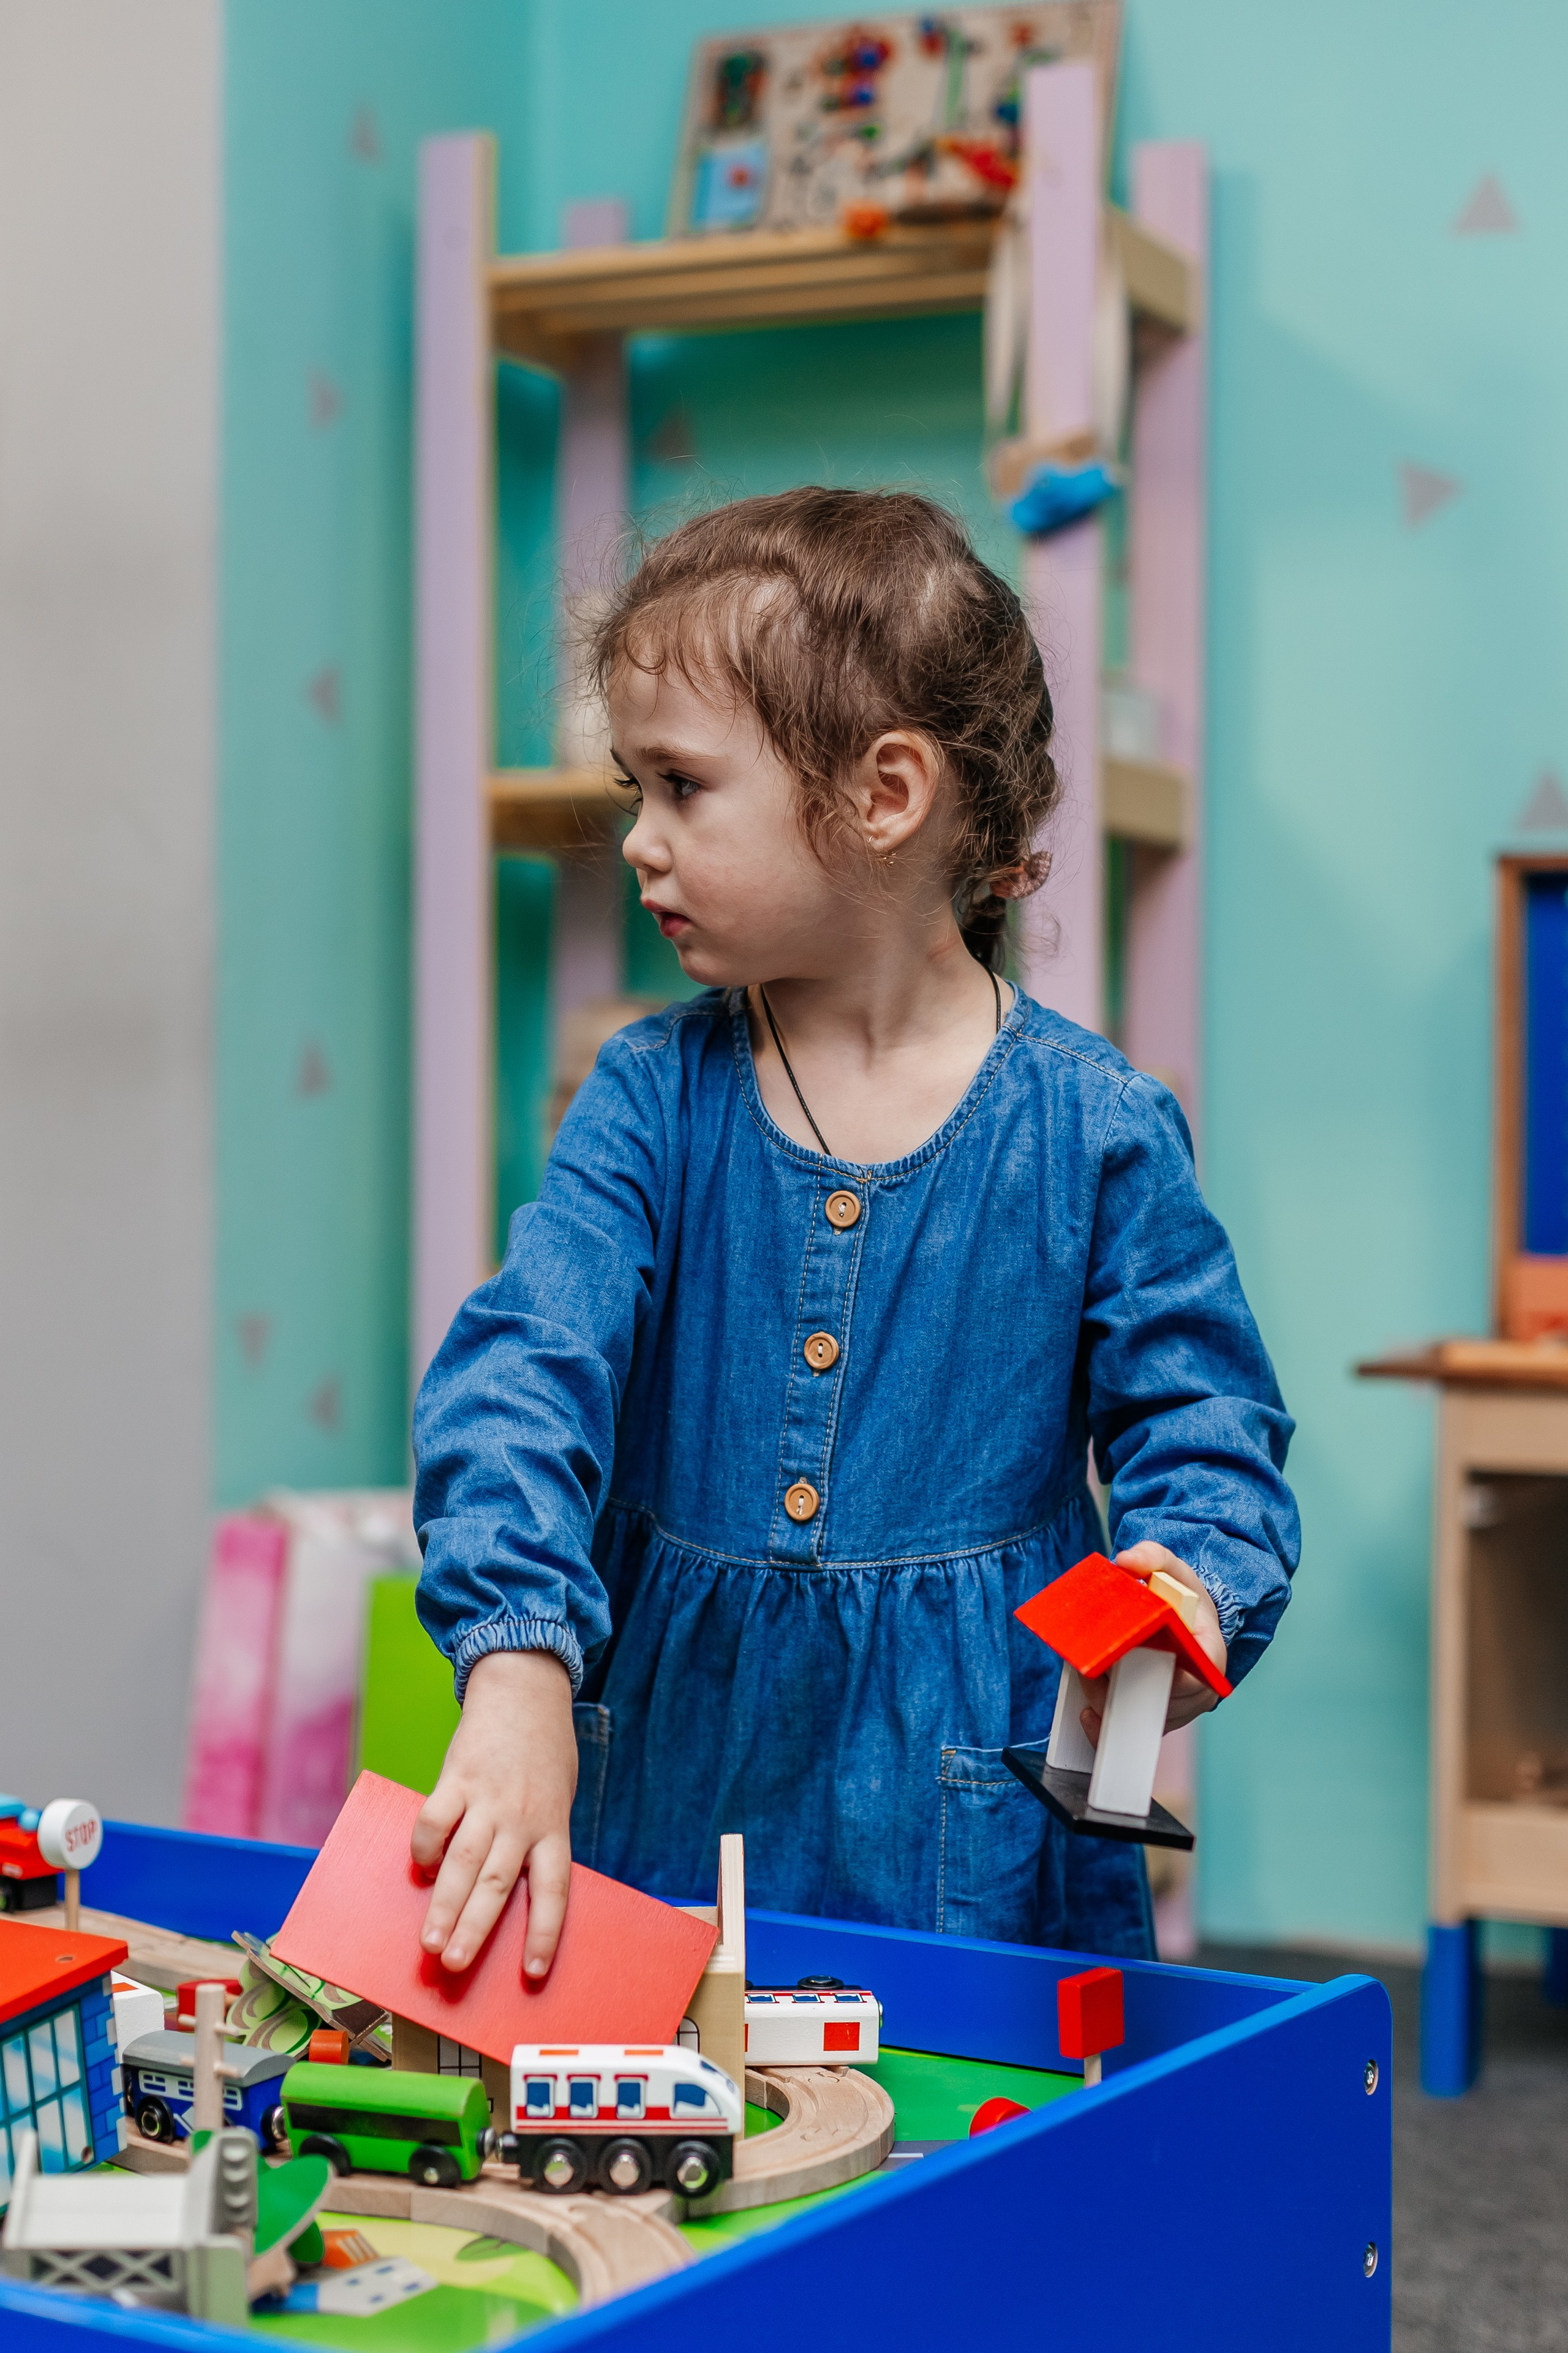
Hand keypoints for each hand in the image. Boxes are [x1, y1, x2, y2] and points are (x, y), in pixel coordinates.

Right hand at [410, 1650, 576, 1977]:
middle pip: (498, 1883)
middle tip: (455, 1965)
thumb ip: (535, 1841)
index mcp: (553, 1828)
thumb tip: (502, 1894)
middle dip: (475, 1928)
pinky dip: (423, 1848)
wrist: (525, 1686)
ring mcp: (489, 1798)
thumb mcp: (556, 1798)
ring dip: (444, 1904)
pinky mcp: (457, 1777)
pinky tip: (419, 1868)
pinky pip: (435, 1820)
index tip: (532, 1973)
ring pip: (463, 1860)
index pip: (553, 1891)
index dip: (543, 1933)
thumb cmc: (543, 1752)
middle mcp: (523, 1818)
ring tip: (428, 1941)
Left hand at [1078, 1543, 1227, 1749]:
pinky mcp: (1159, 1719)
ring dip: (1108, 1704)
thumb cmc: (1184, 1597)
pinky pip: (1132, 1731)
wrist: (1188, 1620)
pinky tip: (1087, 1713)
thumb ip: (1151, 1558)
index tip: (1117, 1663)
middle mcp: (1200, 1693)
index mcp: (1210, 1658)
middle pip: (1155, 1706)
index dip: (1149, 1675)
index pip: (1186, 1682)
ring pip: (1139, 1722)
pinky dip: (1108, 1723)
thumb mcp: (1172, 1569)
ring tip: (1086, 1678)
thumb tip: (1126, 1561)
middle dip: (1118, 1690)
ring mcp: (1179, 1711)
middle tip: (1089, 1670)